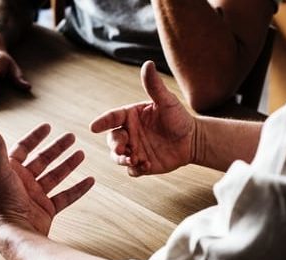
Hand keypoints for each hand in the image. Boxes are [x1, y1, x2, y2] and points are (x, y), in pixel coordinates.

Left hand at [0, 123, 94, 237]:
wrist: (15, 232)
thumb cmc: (5, 201)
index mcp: (11, 172)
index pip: (23, 149)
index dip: (35, 137)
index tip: (48, 126)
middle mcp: (23, 183)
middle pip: (43, 160)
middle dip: (57, 148)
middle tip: (72, 136)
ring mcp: (36, 197)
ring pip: (55, 176)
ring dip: (68, 165)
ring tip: (81, 154)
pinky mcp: (47, 210)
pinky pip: (66, 197)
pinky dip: (78, 189)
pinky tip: (90, 180)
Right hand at [89, 60, 196, 176]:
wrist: (192, 140)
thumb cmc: (178, 117)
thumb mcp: (167, 101)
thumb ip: (154, 86)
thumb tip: (148, 63)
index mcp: (130, 116)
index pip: (112, 118)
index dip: (102, 122)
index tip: (93, 127)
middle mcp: (129, 133)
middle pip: (112, 139)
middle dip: (114, 145)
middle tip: (122, 150)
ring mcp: (134, 150)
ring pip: (118, 157)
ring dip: (122, 159)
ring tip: (134, 160)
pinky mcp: (141, 165)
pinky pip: (132, 170)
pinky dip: (135, 169)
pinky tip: (146, 165)